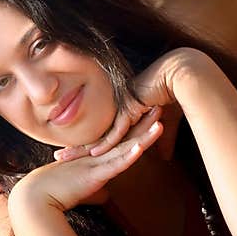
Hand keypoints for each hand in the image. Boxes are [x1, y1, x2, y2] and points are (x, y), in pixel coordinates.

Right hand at [10, 107, 164, 211]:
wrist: (36, 196)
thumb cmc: (55, 192)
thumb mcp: (81, 190)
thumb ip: (95, 191)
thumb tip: (105, 198)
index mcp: (98, 158)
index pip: (121, 140)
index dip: (136, 127)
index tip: (150, 114)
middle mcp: (99, 156)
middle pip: (127, 136)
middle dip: (144, 121)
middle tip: (160, 102)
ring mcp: (98, 163)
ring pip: (126, 146)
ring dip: (144, 133)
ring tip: (159, 118)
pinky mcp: (95, 174)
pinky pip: (117, 163)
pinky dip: (130, 154)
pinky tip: (143, 146)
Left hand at [55, 49, 202, 161]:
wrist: (179, 77)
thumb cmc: (172, 96)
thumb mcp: (166, 125)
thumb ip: (163, 141)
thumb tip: (166, 157)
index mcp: (122, 114)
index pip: (101, 134)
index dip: (86, 145)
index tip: (72, 154)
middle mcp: (118, 112)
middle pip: (93, 135)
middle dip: (76, 148)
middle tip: (58, 157)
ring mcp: (122, 111)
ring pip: (99, 135)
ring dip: (82, 149)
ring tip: (63, 158)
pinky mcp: (131, 110)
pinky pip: (117, 131)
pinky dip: (108, 143)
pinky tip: (95, 153)